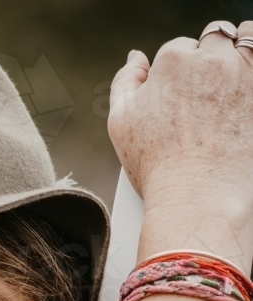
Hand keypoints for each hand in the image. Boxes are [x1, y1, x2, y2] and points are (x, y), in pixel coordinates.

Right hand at [108, 24, 252, 228]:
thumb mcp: (121, 123)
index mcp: (172, 61)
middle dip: (206, 59)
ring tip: (230, 80)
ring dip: (238, 51)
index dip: (176, 74)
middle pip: (211, 41)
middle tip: (203, 92)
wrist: (196, 198)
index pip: (178, 50)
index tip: (178, 97)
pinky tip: (244, 88)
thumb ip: (125, 82)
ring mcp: (241, 72)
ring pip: (245, 40)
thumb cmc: (156, 166)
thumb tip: (136, 58)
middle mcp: (209, 59)